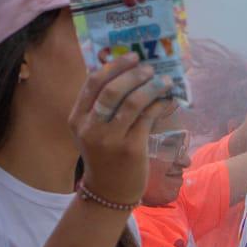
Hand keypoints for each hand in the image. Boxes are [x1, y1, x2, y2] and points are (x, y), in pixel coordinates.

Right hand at [72, 54, 176, 205]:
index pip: (93, 83)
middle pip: (112, 90)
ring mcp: (110, 138)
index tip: (132, 56)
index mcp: (77, 118)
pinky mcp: (131, 148)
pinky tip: (169, 99)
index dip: (114, 65)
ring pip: (133, 102)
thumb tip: (130, 73)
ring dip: (152, 86)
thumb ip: (102, 106)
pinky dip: (161, 104)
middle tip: (150, 67)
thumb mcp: (93, 130)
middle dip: (134, 74)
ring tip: (165, 80)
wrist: (109, 191)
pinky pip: (149, 118)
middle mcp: (90, 127)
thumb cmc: (105, 155)